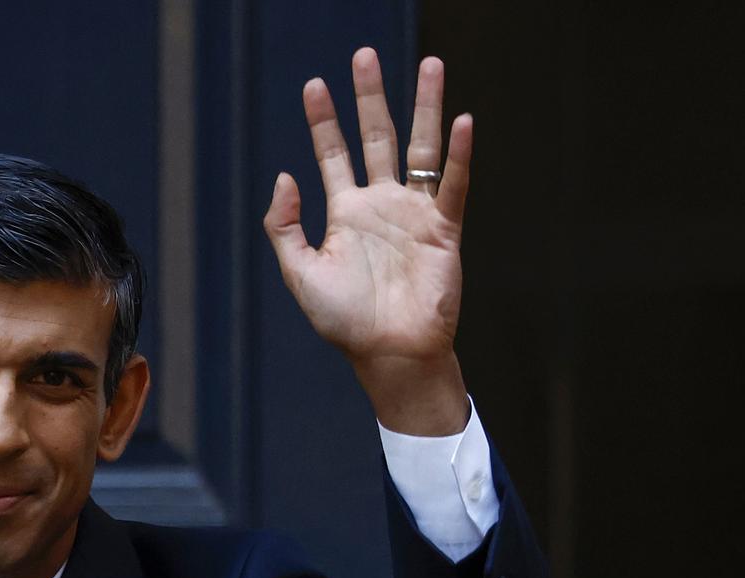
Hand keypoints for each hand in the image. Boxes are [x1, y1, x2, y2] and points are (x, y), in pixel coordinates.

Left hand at [263, 49, 472, 434]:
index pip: (332, 154)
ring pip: (420, 148)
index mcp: (345, 213)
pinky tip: (461, 121)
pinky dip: (459, 154)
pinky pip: (452, 184)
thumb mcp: (299, 272)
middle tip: (365, 55)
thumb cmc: (343, 321)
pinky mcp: (444, 230)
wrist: (389, 353)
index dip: (323, 120)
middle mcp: (380, 205)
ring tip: (430, 64)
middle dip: (370, 97)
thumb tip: (283, 174)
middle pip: (377, 137)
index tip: (314, 84)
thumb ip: (285, 225)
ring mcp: (414, 214)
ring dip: (424, 107)